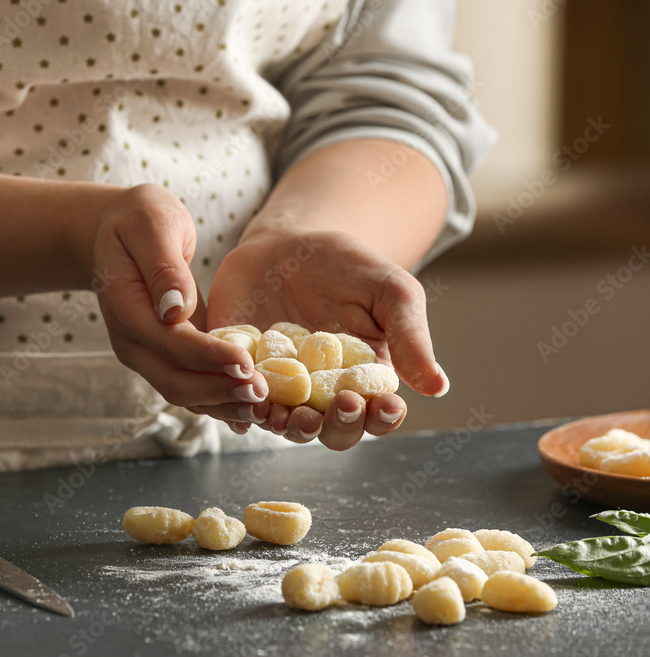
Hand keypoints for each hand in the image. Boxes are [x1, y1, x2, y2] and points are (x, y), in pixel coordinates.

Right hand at [90, 184, 268, 412]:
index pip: (170, 343)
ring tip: (263, 408)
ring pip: (184, 393)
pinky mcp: (166, 355)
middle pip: (175, 382)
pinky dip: (219, 399)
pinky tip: (249, 410)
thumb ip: (162, 266)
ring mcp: (146, 353)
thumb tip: (175, 310)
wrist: (114, 232)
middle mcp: (132, 340)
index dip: (208, 357)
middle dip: (219, 392)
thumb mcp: (151, 224)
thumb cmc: (137, 219)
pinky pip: (192, 385)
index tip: (246, 362)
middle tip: (261, 394)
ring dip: (222, 404)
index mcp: (126, 308)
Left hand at [203, 228, 448, 448]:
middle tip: (342, 403)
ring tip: (293, 413)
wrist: (286, 243)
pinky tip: (248, 397)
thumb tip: (438, 386)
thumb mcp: (389, 291)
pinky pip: (238, 401)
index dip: (382, 419)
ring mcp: (279, 390)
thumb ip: (410, 337)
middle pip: (332, 433)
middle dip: (339, 427)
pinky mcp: (239, 375)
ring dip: (290, 427)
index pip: (377, 416)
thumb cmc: (347, 267)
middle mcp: (321, 396)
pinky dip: (241, 406)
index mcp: (364, 382)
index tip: (384, 405)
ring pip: (285, 426)